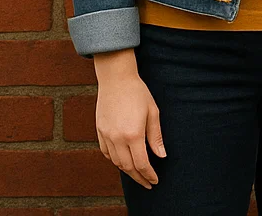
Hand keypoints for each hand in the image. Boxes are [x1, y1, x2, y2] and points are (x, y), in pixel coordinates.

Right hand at [94, 52, 164, 189]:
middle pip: (127, 167)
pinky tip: (122, 160)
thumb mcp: (153, 112)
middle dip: (138, 177)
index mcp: (133, 134)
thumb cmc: (138, 93)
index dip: (149, 174)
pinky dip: (114, 160)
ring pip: (116, 161)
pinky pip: (106, 152)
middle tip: (147, 183)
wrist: (116, 79)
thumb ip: (156, 137)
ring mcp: (106, 135)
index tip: (154, 181)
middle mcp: (117, 138)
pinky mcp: (100, 130)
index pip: (141, 163)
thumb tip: (161, 156)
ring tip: (137, 173)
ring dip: (126, 170)